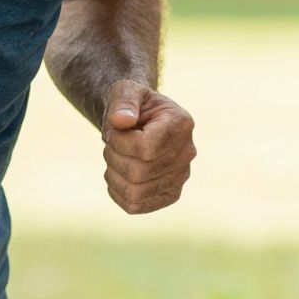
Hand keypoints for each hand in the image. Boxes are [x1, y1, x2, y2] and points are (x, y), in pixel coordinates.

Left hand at [104, 80, 195, 213]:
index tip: (114, 129)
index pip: (146, 148)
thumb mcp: (125, 91)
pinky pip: (136, 206)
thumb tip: (120, 121)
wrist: (139, 120)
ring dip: (113, 176)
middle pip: (139, 173)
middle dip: (113, 157)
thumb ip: (123, 101)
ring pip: (135, 193)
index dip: (119, 142)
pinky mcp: (171, 194)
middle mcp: (187, 152)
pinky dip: (118, 193)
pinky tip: (117, 175)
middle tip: (111, 144)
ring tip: (114, 159)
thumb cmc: (132, 104)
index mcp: (181, 123)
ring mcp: (181, 176)